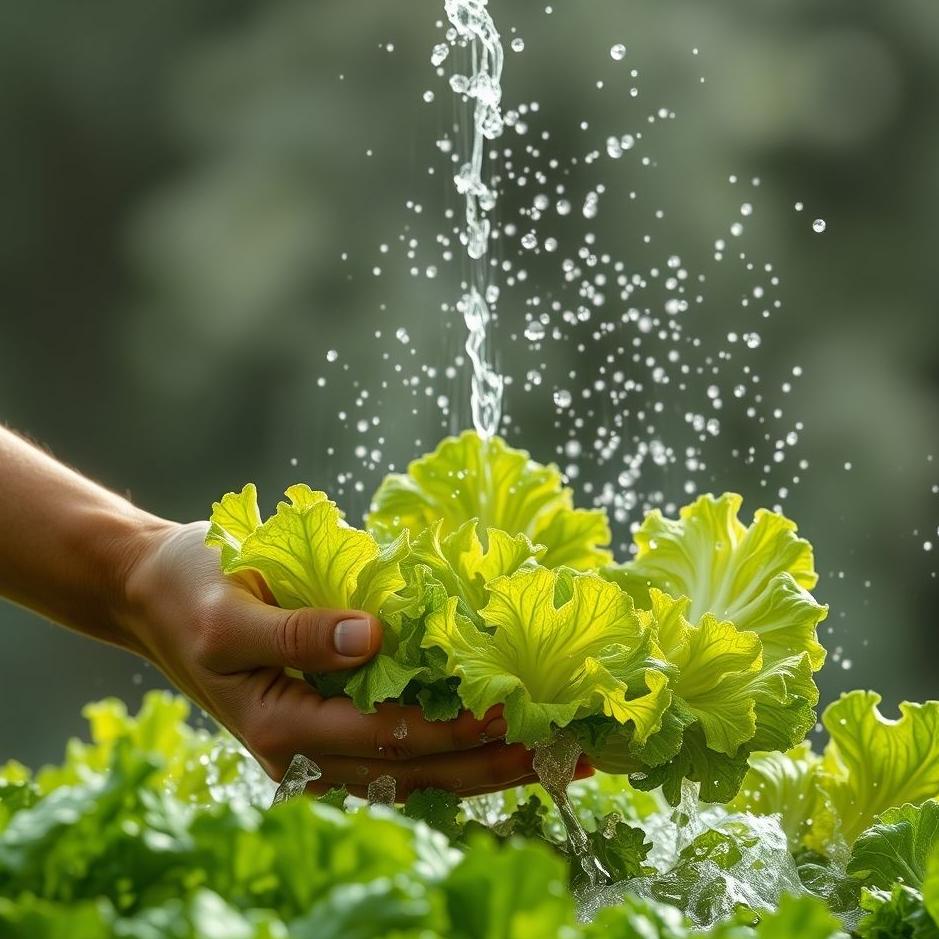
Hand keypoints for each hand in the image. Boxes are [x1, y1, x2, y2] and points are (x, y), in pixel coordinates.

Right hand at [119, 522, 587, 798]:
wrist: (159, 595)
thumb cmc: (191, 592)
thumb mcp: (228, 611)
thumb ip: (297, 632)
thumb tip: (372, 637)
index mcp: (281, 730)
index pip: (386, 740)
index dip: (454, 730)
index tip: (518, 712)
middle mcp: (308, 752)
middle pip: (416, 770)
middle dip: (493, 762)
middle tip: (568, 750)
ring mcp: (324, 744)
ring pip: (419, 769)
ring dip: (488, 764)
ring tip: (557, 756)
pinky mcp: (335, 723)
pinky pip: (405, 747)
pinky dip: (458, 745)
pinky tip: (504, 737)